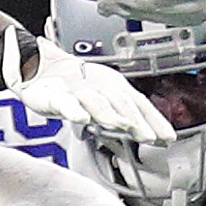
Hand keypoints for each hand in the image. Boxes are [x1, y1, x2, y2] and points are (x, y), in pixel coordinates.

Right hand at [15, 42, 172, 147]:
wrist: (37, 67)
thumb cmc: (74, 86)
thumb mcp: (103, 100)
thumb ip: (124, 118)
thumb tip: (153, 136)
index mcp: (114, 87)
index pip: (139, 104)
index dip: (154, 121)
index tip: (168, 138)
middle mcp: (99, 87)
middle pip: (122, 104)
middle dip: (137, 120)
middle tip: (150, 137)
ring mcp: (77, 91)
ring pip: (97, 103)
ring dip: (111, 115)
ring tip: (124, 126)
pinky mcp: (53, 95)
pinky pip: (65, 103)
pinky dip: (74, 110)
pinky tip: (83, 119)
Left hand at [103, 0, 205, 26]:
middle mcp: (204, 5)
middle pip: (168, 7)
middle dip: (140, 1)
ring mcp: (189, 15)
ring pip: (155, 17)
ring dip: (127, 11)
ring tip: (104, 2)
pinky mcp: (175, 20)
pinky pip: (149, 19)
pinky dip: (127, 14)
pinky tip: (106, 7)